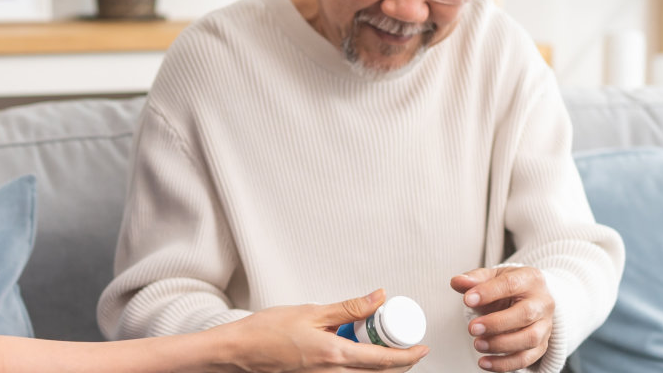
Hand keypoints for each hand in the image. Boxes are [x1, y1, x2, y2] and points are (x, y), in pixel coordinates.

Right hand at [211, 289, 428, 372]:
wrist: (239, 352)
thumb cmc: (267, 332)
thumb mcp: (313, 311)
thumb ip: (350, 307)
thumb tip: (380, 298)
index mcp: (335, 356)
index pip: (385, 360)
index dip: (410, 356)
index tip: (424, 347)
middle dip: (400, 363)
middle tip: (409, 345)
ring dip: (380, 365)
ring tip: (383, 345)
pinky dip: (361, 366)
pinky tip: (356, 351)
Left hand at [452, 267, 554, 371]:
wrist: (526, 299)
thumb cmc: (508, 288)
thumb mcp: (492, 277)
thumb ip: (475, 279)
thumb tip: (457, 282)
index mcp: (530, 279)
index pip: (511, 284)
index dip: (488, 292)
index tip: (467, 300)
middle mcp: (542, 302)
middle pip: (526, 314)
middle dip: (497, 323)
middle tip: (472, 328)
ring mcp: (545, 325)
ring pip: (530, 339)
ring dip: (501, 345)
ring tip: (478, 344)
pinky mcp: (541, 345)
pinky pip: (526, 358)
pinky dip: (504, 364)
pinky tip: (485, 362)